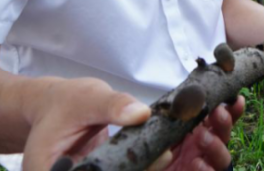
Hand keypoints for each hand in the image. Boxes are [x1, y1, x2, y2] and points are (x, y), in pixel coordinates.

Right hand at [21, 78, 241, 170]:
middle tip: (195, 148)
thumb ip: (113, 107)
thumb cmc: (64, 103)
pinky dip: (169, 157)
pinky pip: (149, 169)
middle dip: (158, 167)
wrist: (58, 108)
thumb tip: (141, 113)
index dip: (142, 169)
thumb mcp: (86, 99)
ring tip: (204, 140)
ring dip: (170, 162)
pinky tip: (202, 137)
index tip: (166, 157)